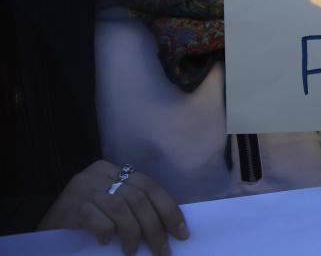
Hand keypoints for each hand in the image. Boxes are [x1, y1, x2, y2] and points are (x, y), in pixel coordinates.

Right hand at [38, 160, 188, 255]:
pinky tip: (107, 243)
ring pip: (121, 207)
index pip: (150, 186)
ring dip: (133, 233)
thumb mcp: (110, 208)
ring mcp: (82, 187)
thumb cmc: (82, 223)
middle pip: (139, 198)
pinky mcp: (69, 205)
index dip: (169, 210)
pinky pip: (97, 218)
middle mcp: (97, 173)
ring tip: (133, 252)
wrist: (42, 235)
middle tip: (163, 251)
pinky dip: (107, 231)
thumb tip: (170, 226)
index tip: (182, 232)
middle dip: (155, 227)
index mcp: (112, 169)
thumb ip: (133, 208)